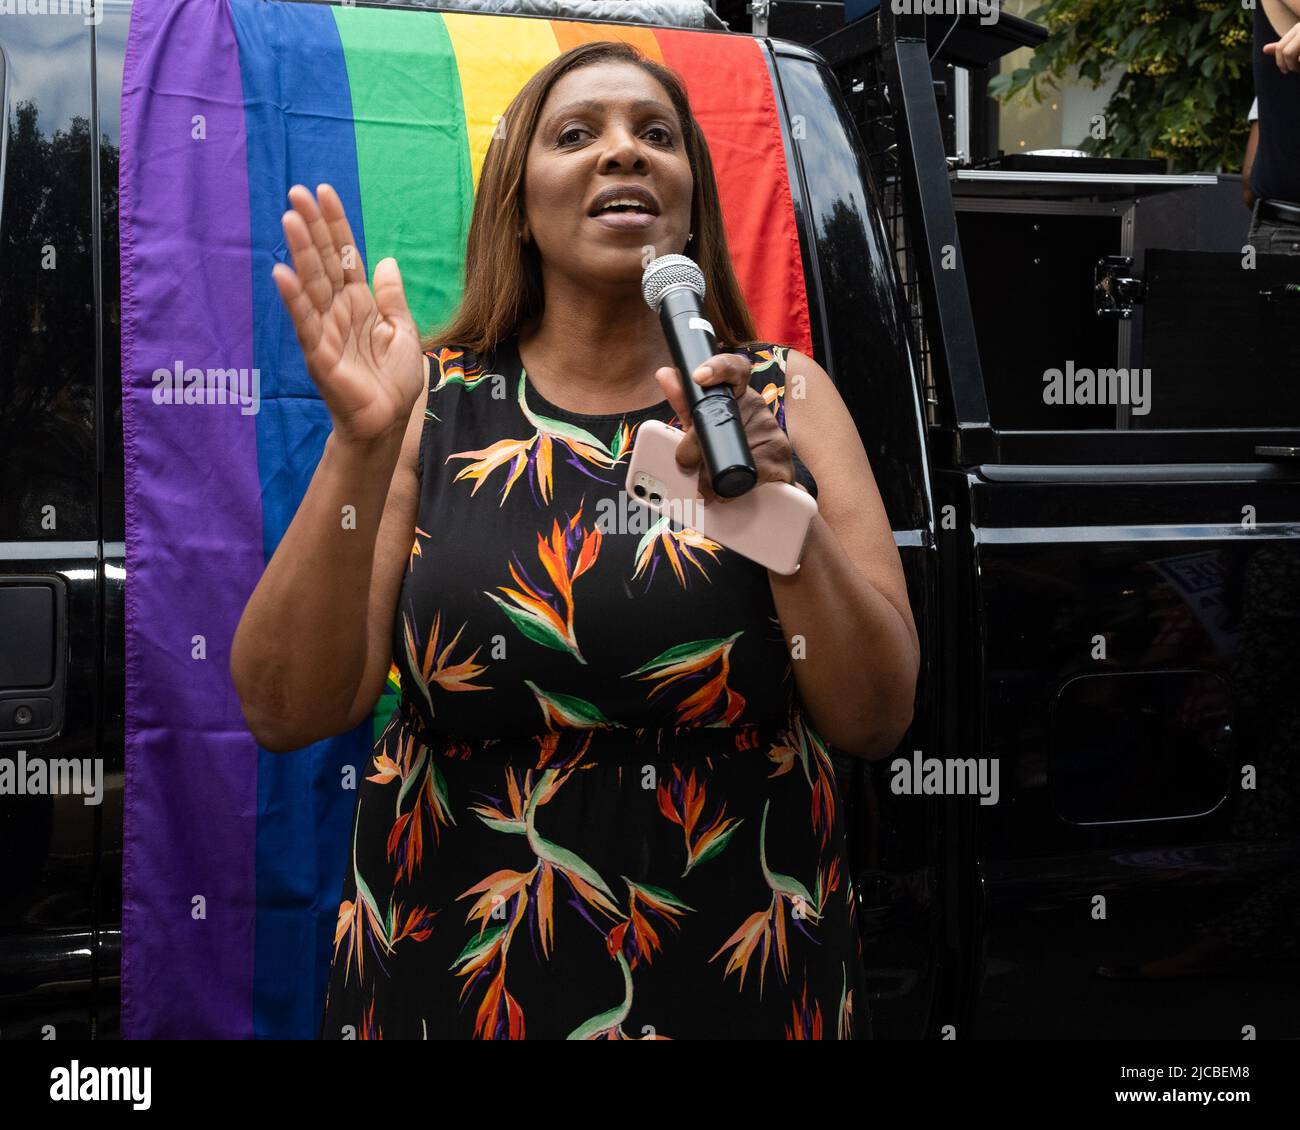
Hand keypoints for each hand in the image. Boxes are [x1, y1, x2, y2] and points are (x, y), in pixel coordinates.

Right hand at [272, 184, 423, 447]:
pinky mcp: (320, 354)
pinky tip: (281, 273)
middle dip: (312, 228)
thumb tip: (386, 261)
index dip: (336, 225)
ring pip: (313, 284)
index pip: (346, 256)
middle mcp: (339, 312)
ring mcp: (327, 331)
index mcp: (360, 304)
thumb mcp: (403, 332)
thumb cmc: (394, 383)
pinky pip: (306, 323)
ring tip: (289, 218)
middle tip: (296, 192)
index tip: (324, 192)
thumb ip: (392, 298)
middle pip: (325, 263)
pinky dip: (294, 299)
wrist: (388, 422)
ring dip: (300, 252)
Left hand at [653, 352, 797, 503]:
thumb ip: (683, 402)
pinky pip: (754, 473)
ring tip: (705, 484)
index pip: (735, 370)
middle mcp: (757, 406)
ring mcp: (772, 430)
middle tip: (686, 462)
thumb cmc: (725, 445)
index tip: (698, 377)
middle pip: (721, 421)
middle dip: (697, 446)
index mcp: (737, 393)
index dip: (718, 368)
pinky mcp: (782, 458)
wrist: (758, 478)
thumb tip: (665, 374)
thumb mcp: (699, 425)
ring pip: (735, 452)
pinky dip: (735, 488)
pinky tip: (730, 490)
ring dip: (712, 474)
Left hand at [1264, 24, 1299, 73]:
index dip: (1280, 62)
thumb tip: (1264, 49)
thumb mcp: (1296, 46)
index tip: (1285, 71)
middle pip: (1286, 52)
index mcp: (1297, 28)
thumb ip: (1283, 47)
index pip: (1280, 48)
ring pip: (1291, 54)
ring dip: (1296, 66)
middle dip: (1289, 65)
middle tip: (1297, 71)